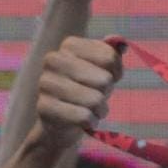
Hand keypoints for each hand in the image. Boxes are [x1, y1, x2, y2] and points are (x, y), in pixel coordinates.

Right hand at [35, 36, 122, 150]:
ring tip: (89, 109)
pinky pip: (84, 117)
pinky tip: (82, 121)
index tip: (107, 78)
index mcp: (69, 45)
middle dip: (105, 93)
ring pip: (95, 100)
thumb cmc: (86, 90)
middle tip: (95, 97)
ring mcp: (46, 83)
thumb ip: (112, 54)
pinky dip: (90, 122)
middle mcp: (53, 60)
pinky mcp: (44, 107)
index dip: (116, 73)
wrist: (62, 121)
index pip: (110, 58)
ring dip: (99, 110)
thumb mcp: (102, 69)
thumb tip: (122, 45)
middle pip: (104, 80)